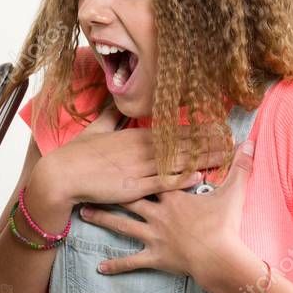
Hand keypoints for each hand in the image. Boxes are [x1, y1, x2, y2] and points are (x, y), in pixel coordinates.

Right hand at [46, 106, 229, 206]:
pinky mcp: (133, 187)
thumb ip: (110, 118)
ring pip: (177, 162)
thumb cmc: (75, 154)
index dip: (196, 129)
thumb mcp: (95, 131)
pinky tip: (200, 177)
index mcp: (133, 135)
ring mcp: (137, 168)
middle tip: (232, 139)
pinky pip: (162, 182)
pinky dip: (182, 179)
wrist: (60, 175)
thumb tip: (115, 104)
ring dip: (202, 159)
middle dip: (208, 142)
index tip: (216, 127)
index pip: (172, 130)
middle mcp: (140, 149)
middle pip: (181, 144)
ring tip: (225, 156)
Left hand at [79, 139, 256, 280]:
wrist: (219, 259)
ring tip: (84, 214)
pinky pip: (131, 262)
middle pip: (129, 198)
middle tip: (90, 183)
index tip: (123, 154)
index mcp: (172, 198)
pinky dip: (115, 264)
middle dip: (109, 190)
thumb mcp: (233, 194)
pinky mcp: (154, 257)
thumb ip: (240, 168)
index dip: (141, 165)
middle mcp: (157, 214)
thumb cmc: (224, 226)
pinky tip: (99, 267)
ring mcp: (153, 236)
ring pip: (122, 226)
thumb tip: (251, 144)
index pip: (152, 176)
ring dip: (103, 220)